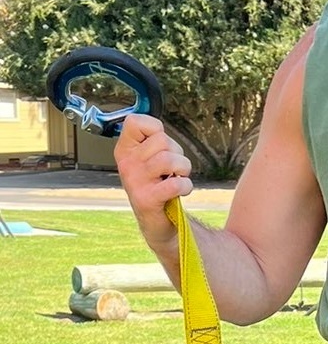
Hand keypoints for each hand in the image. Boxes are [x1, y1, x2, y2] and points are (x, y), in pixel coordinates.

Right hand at [114, 113, 192, 251]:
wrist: (157, 222)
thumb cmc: (157, 185)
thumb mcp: (149, 158)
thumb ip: (152, 139)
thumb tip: (159, 127)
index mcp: (125, 150)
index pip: (135, 121)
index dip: (154, 128)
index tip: (159, 145)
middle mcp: (126, 163)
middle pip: (162, 140)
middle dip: (177, 152)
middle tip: (173, 168)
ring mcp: (135, 182)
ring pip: (169, 159)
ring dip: (183, 168)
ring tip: (178, 177)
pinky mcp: (146, 199)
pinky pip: (175, 184)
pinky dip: (186, 186)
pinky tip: (182, 190)